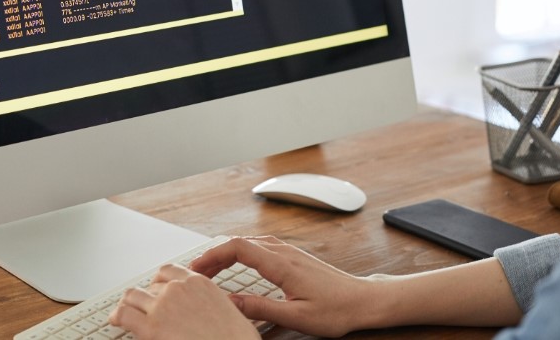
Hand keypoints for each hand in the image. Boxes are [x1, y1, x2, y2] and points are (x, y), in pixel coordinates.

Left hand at [109, 264, 260, 339]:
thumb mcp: (232, 313)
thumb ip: (213, 305)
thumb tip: (207, 312)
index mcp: (199, 283)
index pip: (170, 271)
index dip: (159, 281)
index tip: (155, 288)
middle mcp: (178, 289)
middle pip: (150, 285)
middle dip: (144, 295)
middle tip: (140, 305)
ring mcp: (162, 306)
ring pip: (132, 296)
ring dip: (127, 304)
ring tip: (121, 312)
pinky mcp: (150, 328)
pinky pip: (123, 314)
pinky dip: (116, 316)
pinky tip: (114, 321)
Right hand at [189, 236, 375, 337]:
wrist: (363, 300)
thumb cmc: (336, 310)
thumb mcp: (296, 317)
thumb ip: (261, 309)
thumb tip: (230, 303)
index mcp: (282, 264)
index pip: (238, 248)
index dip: (212, 255)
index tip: (196, 268)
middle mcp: (285, 252)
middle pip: (239, 242)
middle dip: (214, 255)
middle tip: (196, 273)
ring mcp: (290, 252)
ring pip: (250, 243)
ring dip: (227, 253)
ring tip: (211, 270)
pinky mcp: (294, 257)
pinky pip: (260, 247)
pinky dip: (241, 253)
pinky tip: (237, 265)